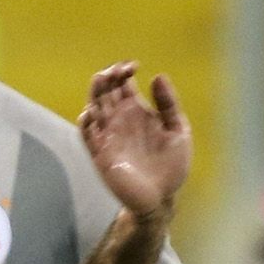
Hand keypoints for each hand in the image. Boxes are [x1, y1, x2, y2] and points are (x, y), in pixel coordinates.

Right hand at [78, 62, 189, 224]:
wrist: (162, 197)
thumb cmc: (171, 165)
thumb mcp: (178, 130)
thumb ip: (169, 105)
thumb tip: (157, 75)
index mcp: (136, 111)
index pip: (122, 84)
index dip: (123, 71)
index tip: (133, 66)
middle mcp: (119, 119)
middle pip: (104, 91)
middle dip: (107, 77)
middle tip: (116, 71)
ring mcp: (108, 136)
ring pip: (93, 107)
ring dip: (95, 93)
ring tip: (102, 80)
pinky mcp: (101, 153)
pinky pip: (87, 134)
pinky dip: (86, 121)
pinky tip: (92, 112)